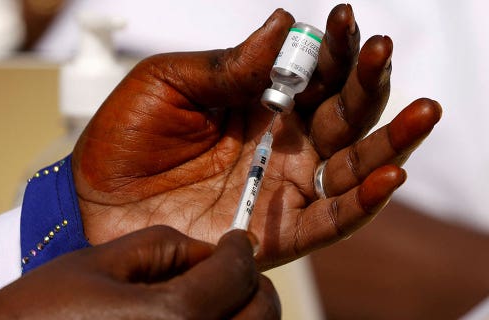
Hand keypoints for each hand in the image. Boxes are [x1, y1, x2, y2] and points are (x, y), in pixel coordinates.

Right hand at [0, 226, 279, 318]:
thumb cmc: (38, 316)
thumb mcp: (95, 264)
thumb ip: (161, 247)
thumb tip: (208, 250)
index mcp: (169, 319)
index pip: (235, 276)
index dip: (240, 250)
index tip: (237, 240)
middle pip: (261, 318)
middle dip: (253, 287)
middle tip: (234, 269)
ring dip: (244, 316)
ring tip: (216, 296)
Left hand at [72, 4, 440, 268]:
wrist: (91, 197)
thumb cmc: (125, 135)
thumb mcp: (168, 83)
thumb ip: (228, 65)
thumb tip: (285, 23)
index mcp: (258, 104)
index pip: (313, 74)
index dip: (334, 48)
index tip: (345, 19)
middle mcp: (281, 145)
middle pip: (344, 115)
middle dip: (370, 83)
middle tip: (382, 53)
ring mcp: (281, 189)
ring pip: (351, 167)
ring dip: (390, 142)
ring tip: (422, 112)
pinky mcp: (274, 233)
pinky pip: (329, 221)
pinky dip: (362, 203)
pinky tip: (388, 176)